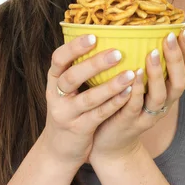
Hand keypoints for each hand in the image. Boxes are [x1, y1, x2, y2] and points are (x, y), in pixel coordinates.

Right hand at [41, 34, 137, 168]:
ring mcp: (66, 114)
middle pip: (72, 77)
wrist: (59, 149)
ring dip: (110, 86)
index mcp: (53, 79)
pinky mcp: (78, 130)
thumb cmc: (70, 109)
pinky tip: (130, 93)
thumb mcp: (67, 89)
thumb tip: (104, 36)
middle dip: (95, 64)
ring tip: (131, 74)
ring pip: (88, 98)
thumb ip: (79, 68)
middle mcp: (56, 96)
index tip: (94, 36)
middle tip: (117, 53)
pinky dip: (114, 103)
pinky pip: (98, 115)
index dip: (74, 47)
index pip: (58, 59)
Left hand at [88, 28, 184, 164]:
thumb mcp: (142, 86)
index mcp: (169, 93)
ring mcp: (147, 115)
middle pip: (180, 82)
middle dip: (177, 58)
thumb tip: (143, 28)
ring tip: (153, 53)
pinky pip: (135, 106)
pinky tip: (132, 74)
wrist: (112, 145)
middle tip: (170, 36)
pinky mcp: (129, 122)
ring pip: (160, 96)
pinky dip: (136, 90)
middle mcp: (164, 104)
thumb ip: (146, 64)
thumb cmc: (125, 106)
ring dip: (158, 73)